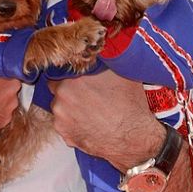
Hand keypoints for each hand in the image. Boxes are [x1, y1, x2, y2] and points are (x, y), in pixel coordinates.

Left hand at [48, 71, 163, 168]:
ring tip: (91, 111)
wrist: (134, 137)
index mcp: (71, 80)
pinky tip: (89, 123)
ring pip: (61, 108)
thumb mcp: (119, 73)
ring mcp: (61, 118)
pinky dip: (74, 124)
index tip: (76, 77)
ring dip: (71, 108)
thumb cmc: (129, 106)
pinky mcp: (65, 135)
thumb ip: (100, 63)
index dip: (69, 74)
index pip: (58, 71)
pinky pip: (65, 125)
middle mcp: (62, 99)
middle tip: (87, 95)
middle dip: (70, 91)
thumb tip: (95, 53)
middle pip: (58, 90)